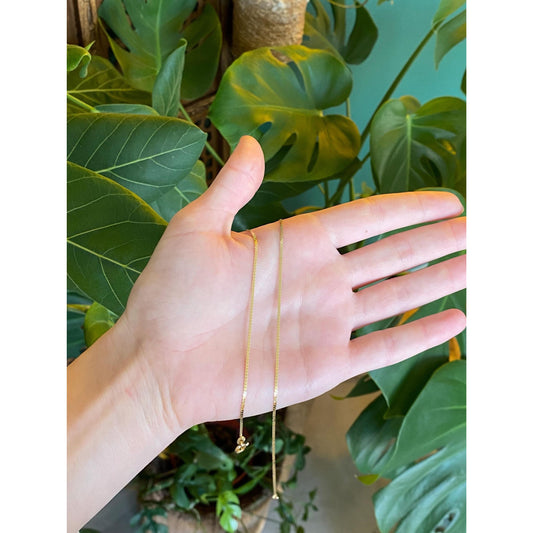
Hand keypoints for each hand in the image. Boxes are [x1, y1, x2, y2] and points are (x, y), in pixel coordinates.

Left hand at [121, 135, 465, 432]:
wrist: (158, 362)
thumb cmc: (171, 295)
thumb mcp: (197, 229)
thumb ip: (233, 188)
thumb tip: (249, 142)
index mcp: (295, 244)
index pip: (366, 219)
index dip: (407, 208)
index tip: (446, 198)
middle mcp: (320, 280)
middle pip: (393, 254)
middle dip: (437, 240)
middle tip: (478, 226)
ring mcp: (327, 323)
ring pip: (398, 297)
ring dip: (440, 280)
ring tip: (478, 262)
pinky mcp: (327, 365)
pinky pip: (384, 348)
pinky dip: (420, 336)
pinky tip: (455, 319)